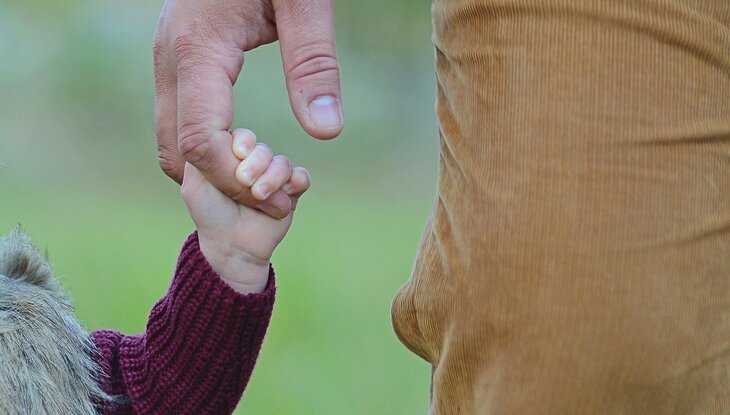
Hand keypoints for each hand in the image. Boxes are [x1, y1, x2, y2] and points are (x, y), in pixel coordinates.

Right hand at [154, 0, 340, 218]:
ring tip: (264, 179)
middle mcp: (170, 59)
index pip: (200, 142)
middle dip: (222, 186)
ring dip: (211, 172)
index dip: (236, 182)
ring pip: (170, 141)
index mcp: (198, 49)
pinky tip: (246, 154)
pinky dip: (205, 151)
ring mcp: (167, 60)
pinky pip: (178, 122)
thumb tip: (325, 131)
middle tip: (274, 197)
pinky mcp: (176, 61)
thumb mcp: (304, 1)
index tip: (280, 197)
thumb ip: (314, 62)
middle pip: (176, 152)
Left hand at [181, 129, 309, 293]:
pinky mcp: (291, 194)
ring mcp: (274, 179)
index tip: (238, 153)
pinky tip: (286, 193)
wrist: (231, 247)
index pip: (243, 137)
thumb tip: (215, 131)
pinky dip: (296, 181)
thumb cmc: (210, 215)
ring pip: (283, 163)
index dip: (243, 142)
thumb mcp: (194, 184)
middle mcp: (254, 165)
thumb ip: (199, 155)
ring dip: (273, 177)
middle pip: (264, 149)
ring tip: (260, 195)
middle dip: (257, 163)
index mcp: (232, 158)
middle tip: (245, 181)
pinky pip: (302, 177)